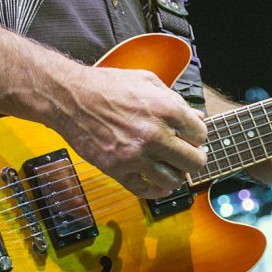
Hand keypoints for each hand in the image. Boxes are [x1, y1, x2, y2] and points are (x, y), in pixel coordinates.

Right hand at [46, 62, 207, 198]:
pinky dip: (156, 190)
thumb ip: (175, 99)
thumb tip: (197, 117)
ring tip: (172, 169)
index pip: (200, 134)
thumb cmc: (108, 85)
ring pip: (173, 180)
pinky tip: (160, 185)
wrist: (71, 98)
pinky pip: (145, 190)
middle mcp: (154, 135)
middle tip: (189, 157)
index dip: (197, 136)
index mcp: (165, 110)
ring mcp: (135, 155)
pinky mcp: (117, 169)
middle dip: (195, 159)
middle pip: (194, 162)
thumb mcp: (147, 81)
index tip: (191, 137)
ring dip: (177, 176)